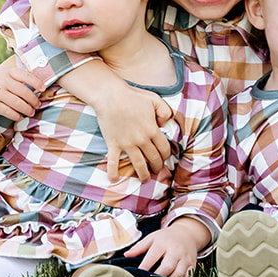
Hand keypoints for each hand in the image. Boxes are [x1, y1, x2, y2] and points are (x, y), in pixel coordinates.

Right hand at [0, 63, 40, 122]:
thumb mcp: (0, 71)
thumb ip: (14, 76)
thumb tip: (33, 86)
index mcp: (7, 71)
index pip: (26, 76)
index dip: (37, 83)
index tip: (43, 88)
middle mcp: (3, 81)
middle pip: (25, 92)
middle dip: (34, 100)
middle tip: (38, 104)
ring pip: (18, 104)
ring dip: (27, 109)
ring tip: (31, 112)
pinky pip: (8, 112)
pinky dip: (16, 115)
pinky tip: (19, 116)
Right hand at [61, 62, 173, 180]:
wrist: (111, 96)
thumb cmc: (133, 96)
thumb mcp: (155, 99)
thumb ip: (165, 111)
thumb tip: (164, 123)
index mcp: (153, 130)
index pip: (164, 148)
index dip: (166, 155)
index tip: (165, 158)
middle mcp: (142, 140)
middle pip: (153, 158)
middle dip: (157, 167)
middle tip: (156, 170)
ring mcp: (127, 144)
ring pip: (138, 164)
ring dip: (143, 174)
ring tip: (144, 180)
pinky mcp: (114, 144)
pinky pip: (113, 162)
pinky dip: (113, 172)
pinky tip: (114, 180)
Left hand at [125, 218, 207, 276]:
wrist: (187, 234)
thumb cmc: (166, 238)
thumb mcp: (152, 238)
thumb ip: (139, 247)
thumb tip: (126, 255)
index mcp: (163, 243)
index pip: (153, 256)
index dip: (145, 267)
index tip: (137, 276)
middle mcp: (175, 251)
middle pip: (167, 267)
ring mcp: (185, 259)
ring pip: (178, 274)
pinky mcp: (192, 266)